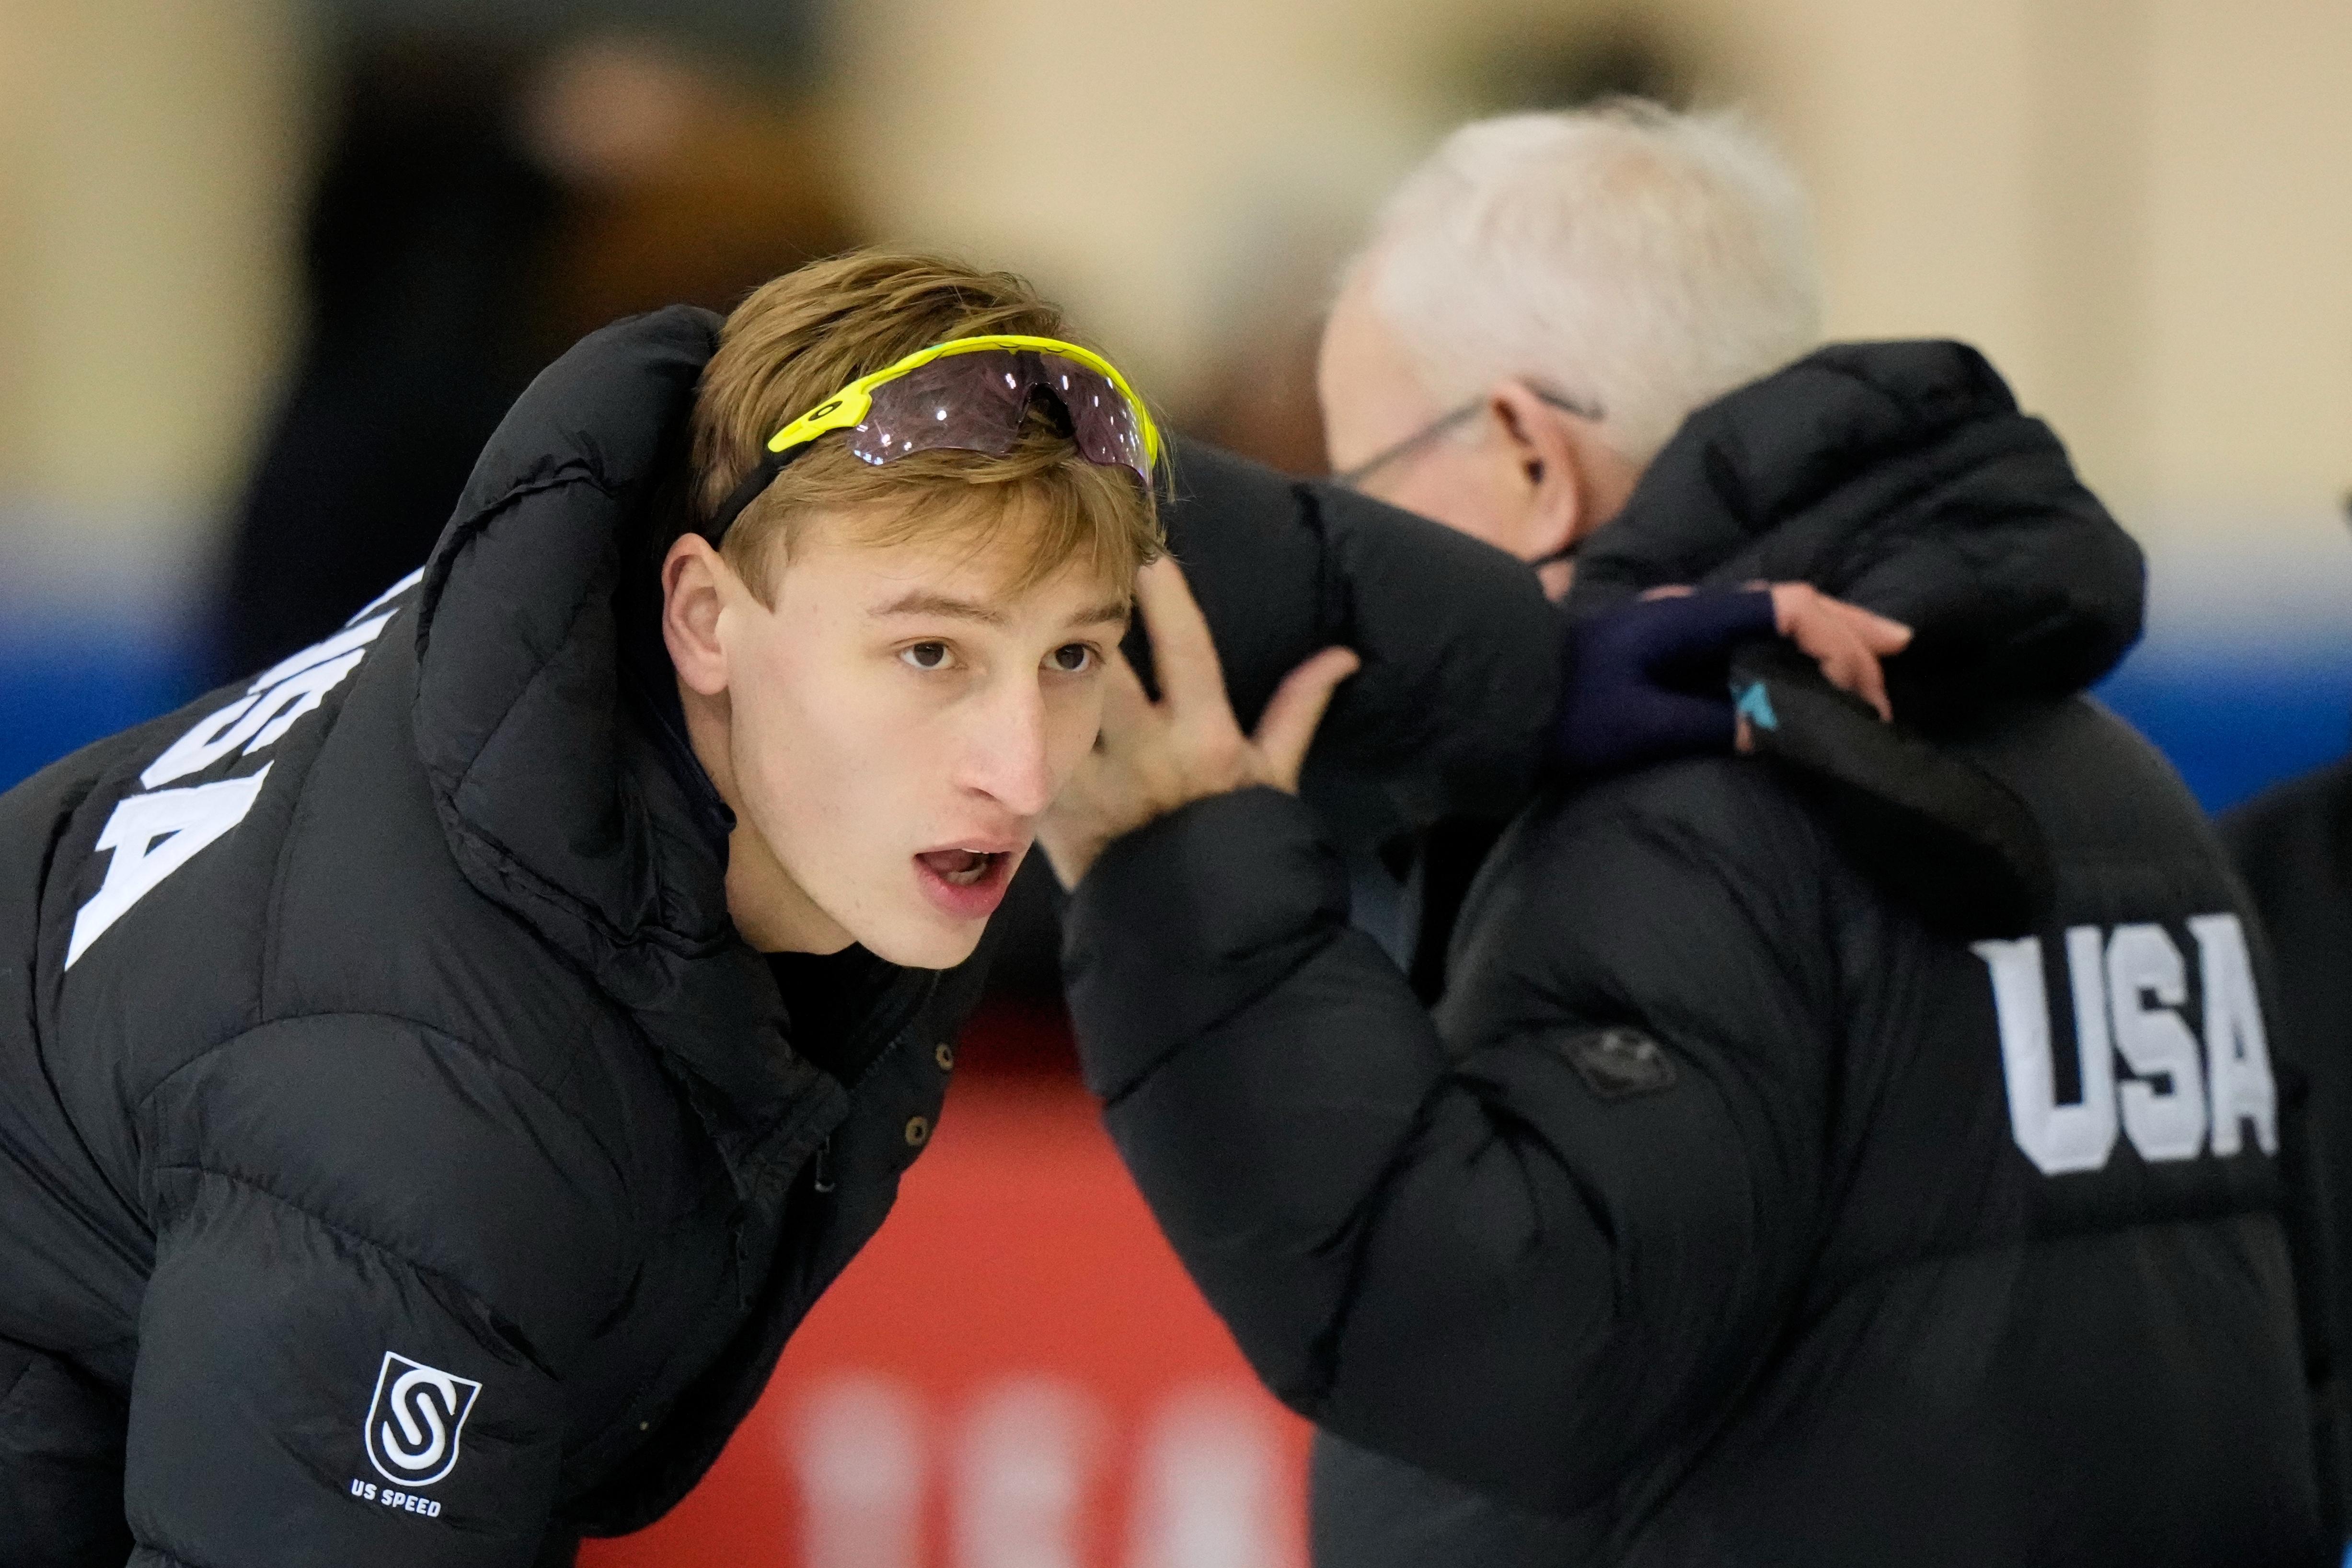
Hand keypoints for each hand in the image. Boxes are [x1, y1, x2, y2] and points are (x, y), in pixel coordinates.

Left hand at [1038, 558, 1359, 888]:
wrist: (1192, 933)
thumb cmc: (1237, 847)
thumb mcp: (1273, 780)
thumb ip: (1297, 711)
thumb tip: (1342, 655)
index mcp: (1207, 740)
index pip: (1185, 646)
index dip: (1166, 592)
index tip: (1150, 547)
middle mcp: (1150, 756)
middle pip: (1108, 662)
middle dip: (1089, 613)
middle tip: (1070, 567)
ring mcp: (1098, 784)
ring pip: (1061, 700)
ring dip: (1046, 660)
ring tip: (1028, 614)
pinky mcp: (1056, 811)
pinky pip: (1030, 752)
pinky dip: (1019, 721)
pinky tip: (1005, 683)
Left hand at [1555, 584, 1912, 775]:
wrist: (1502, 693)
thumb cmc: (1564, 712)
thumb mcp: (1638, 728)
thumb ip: (1712, 724)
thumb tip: (1778, 730)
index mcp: (1691, 618)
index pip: (1788, 609)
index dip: (1836, 641)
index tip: (1861, 688)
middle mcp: (1694, 609)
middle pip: (1791, 603)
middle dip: (1848, 630)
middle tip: (1898, 655)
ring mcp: (1683, 622)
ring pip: (1774, 614)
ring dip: (1826, 634)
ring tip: (1873, 658)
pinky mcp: (1673, 644)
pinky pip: (1751, 632)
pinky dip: (1793, 643)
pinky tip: (1810, 665)